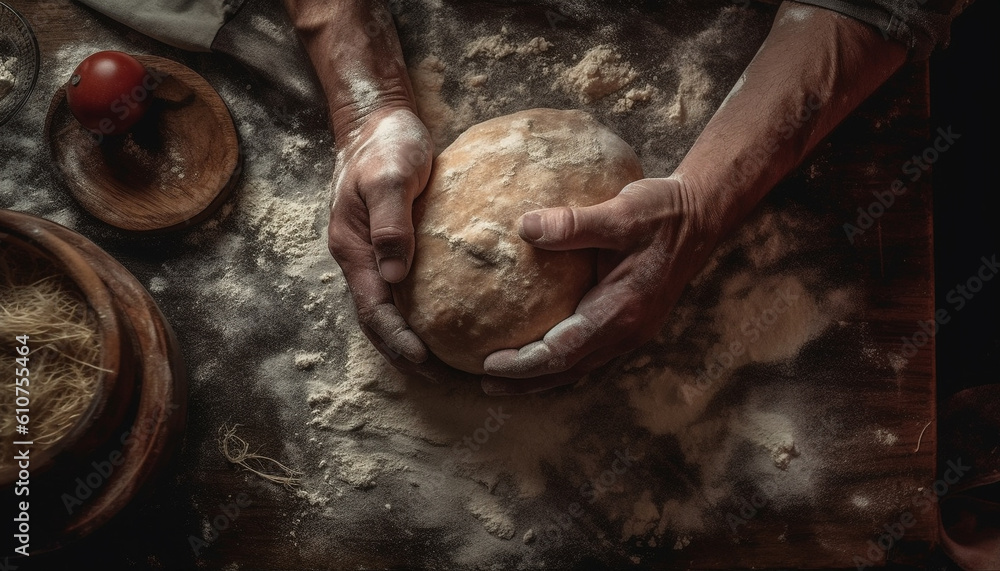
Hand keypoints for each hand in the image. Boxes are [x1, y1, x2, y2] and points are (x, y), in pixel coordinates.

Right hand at [328, 106, 434, 368]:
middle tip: (441, 378)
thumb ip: (391, 223)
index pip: (373, 308)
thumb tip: (395, 275)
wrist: (377, 120)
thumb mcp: (390, 175)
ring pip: (386, 309)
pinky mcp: (390, 246)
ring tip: (443, 365)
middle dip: (403, 353)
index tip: (424, 361)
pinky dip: (416, 315)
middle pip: (376, 320)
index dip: (396, 338)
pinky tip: (444, 323)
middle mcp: (359, 257)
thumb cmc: (386, 144)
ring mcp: (372, 254)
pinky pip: (400, 291)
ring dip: (408, 340)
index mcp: (353, 247)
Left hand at [480, 177, 720, 394]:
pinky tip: (541, 352)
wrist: (701, 216)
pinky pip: (590, 351)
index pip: (563, 352)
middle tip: (485, 384)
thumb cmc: (662, 213)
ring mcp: (632, 331)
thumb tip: (524, 227)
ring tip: (505, 380)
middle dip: (526, 380)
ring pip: (580, 365)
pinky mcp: (632, 322)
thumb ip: (573, 223)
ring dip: (542, 376)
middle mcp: (628, 330)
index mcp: (621, 311)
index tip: (489, 364)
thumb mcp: (621, 212)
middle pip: (568, 370)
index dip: (524, 363)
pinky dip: (561, 360)